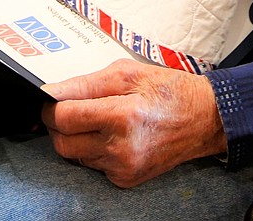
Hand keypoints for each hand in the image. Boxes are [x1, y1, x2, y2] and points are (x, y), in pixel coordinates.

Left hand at [42, 60, 225, 187]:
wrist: (203, 119)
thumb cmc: (169, 91)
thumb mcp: (128, 72)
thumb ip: (86, 83)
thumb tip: (52, 91)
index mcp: (122, 115)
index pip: (65, 118)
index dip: (49, 107)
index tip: (48, 99)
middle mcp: (121, 148)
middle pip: (63, 143)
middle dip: (57, 124)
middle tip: (68, 107)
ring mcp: (124, 168)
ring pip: (76, 156)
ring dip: (76, 137)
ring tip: (95, 118)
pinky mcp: (126, 179)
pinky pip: (93, 166)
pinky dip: (93, 150)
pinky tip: (110, 134)